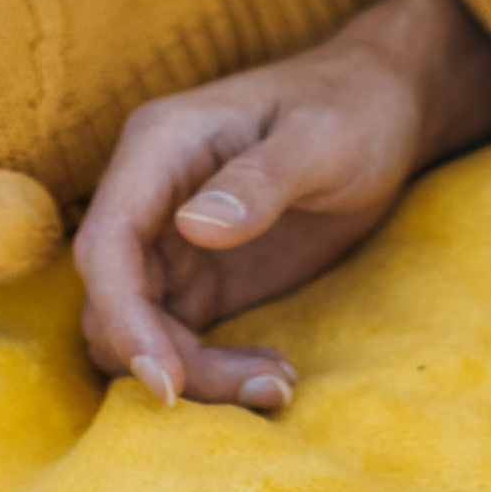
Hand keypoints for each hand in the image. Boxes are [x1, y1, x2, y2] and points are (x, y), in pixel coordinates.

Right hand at [73, 0, 490, 408]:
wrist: (383, 107)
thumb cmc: (355, 106)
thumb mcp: (321, 138)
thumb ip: (262, 180)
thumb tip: (194, 227)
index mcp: (159, 146)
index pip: (107, 242)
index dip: (123, 316)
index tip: (166, 380)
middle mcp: (148, 195)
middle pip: (114, 301)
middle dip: (170, 357)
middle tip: (264, 385)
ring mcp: (168, 240)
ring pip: (138, 331)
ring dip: (194, 372)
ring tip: (278, 382)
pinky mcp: (197, 277)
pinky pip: (176, 340)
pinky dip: (212, 369)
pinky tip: (275, 373)